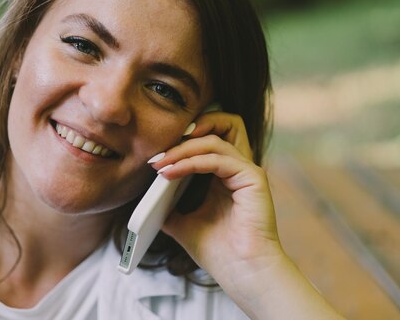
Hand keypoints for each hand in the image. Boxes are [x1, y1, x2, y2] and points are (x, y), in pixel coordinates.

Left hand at [149, 111, 282, 286]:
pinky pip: (218, 158)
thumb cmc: (219, 253)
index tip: (154, 158)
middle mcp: (239, 168)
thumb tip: (146, 200)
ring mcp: (248, 171)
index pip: (209, 139)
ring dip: (182, 148)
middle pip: (222, 124)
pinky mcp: (253, 178)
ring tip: (160, 163)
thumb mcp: (183, 224)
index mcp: (226, 176)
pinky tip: (171, 172)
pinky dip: (191, 162)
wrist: (242, 274)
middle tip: (159, 151)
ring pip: (214, 139)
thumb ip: (169, 206)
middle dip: (188, 131)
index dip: (181, 142)